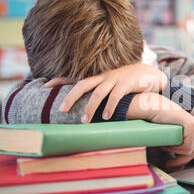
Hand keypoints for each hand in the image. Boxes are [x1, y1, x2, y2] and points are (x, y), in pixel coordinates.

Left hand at [45, 64, 167, 122]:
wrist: (147, 73)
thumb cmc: (126, 82)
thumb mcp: (110, 83)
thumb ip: (98, 90)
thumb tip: (83, 104)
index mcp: (97, 77)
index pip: (75, 77)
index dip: (60, 81)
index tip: (45, 86)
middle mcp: (103, 76)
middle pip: (82, 84)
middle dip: (70, 96)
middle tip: (61, 109)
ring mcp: (114, 79)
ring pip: (98, 93)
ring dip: (90, 107)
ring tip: (84, 121)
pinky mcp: (126, 84)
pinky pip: (116, 96)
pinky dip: (110, 106)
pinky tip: (107, 117)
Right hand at [128, 93, 193, 168]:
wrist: (152, 108)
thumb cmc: (158, 120)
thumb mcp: (171, 134)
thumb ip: (176, 141)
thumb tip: (177, 160)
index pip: (193, 150)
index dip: (182, 160)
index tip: (171, 164)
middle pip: (192, 152)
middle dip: (179, 160)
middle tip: (168, 163)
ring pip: (189, 151)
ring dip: (174, 152)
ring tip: (163, 145)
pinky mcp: (192, 127)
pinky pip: (186, 147)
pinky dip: (175, 149)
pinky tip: (166, 144)